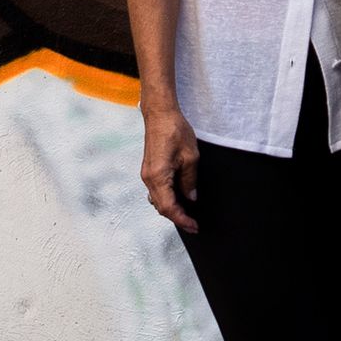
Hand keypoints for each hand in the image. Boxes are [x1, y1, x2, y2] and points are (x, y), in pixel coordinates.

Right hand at [139, 110, 201, 232]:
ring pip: (157, 200)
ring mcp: (147, 174)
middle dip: (177, 218)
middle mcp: (148, 178)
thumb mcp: (190, 157)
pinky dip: (166, 199)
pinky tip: (178, 199)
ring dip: (171, 209)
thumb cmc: (175, 130)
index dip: (182, 219)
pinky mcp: (149, 169)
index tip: (194, 226)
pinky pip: (156, 191)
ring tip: (187, 214)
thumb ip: (190, 180)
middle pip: (161, 207)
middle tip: (193, 225)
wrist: (160, 114)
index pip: (169, 207)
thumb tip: (191, 198)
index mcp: (158, 177)